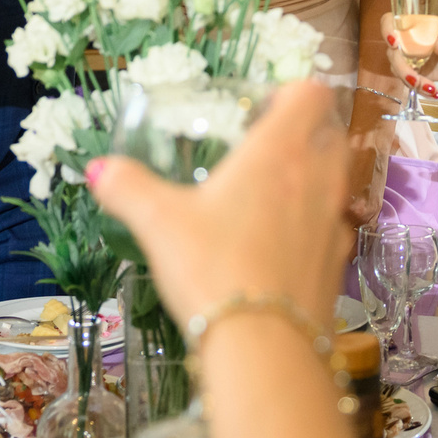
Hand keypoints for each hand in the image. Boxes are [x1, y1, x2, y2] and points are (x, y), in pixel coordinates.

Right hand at [87, 80, 352, 328]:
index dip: (291, 90)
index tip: (262, 106)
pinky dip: (314, 226)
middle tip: (264, 148)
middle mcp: (318, 178)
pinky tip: (281, 247)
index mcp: (280, 151)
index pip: (311, 93)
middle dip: (306, 130)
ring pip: (337, 180)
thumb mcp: (158, 223)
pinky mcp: (339, 264)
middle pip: (331, 132)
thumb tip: (98, 169)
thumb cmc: (212, 267)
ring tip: (272, 196)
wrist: (263, 347)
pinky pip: (333, 228)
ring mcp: (335, 222)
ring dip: (314, 177)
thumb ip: (128, 188)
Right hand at [379, 11, 437, 112]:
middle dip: (401, 67)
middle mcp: (406, 38)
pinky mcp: (411, 71)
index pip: (391, 20)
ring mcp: (407, 56)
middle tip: (415, 79)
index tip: (394, 42)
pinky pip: (407, 81)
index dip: (387, 29)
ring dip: (410, 80)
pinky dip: (418, 88)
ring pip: (396, 68)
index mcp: (417, 23)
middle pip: (392, 51)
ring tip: (430, 88)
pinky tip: (432, 91)